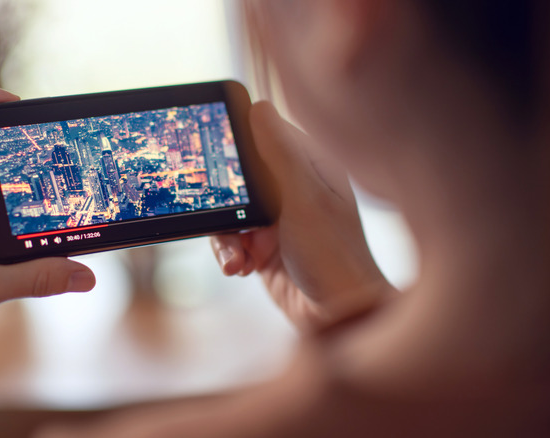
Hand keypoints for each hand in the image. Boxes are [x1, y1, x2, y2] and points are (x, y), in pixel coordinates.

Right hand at [212, 102, 391, 331]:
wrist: (336, 317)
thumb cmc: (335, 257)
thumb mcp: (304, 201)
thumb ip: (280, 156)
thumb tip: (258, 107)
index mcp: (311, 166)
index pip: (265, 135)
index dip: (237, 142)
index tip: (212, 152)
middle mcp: (293, 187)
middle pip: (240, 176)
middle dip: (226, 202)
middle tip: (228, 221)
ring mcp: (277, 217)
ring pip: (229, 210)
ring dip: (227, 236)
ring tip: (238, 258)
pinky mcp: (263, 245)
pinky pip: (231, 239)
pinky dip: (230, 253)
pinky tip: (241, 268)